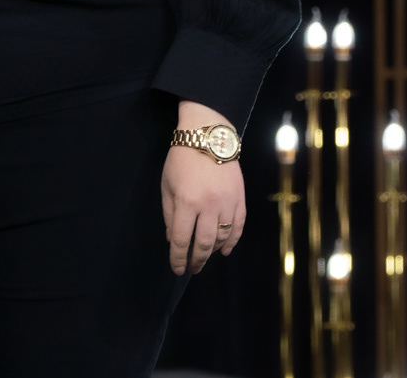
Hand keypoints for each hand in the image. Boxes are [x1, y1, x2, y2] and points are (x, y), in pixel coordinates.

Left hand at [162, 102, 246, 274]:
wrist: (208, 136)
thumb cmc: (181, 159)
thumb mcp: (167, 186)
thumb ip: (169, 215)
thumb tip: (173, 240)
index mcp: (187, 202)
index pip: (181, 241)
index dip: (178, 259)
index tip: (177, 269)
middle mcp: (208, 206)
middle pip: (203, 244)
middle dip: (196, 260)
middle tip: (192, 268)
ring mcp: (227, 202)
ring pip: (222, 237)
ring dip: (213, 252)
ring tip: (205, 257)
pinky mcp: (240, 197)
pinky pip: (238, 225)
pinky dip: (233, 241)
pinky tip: (225, 250)